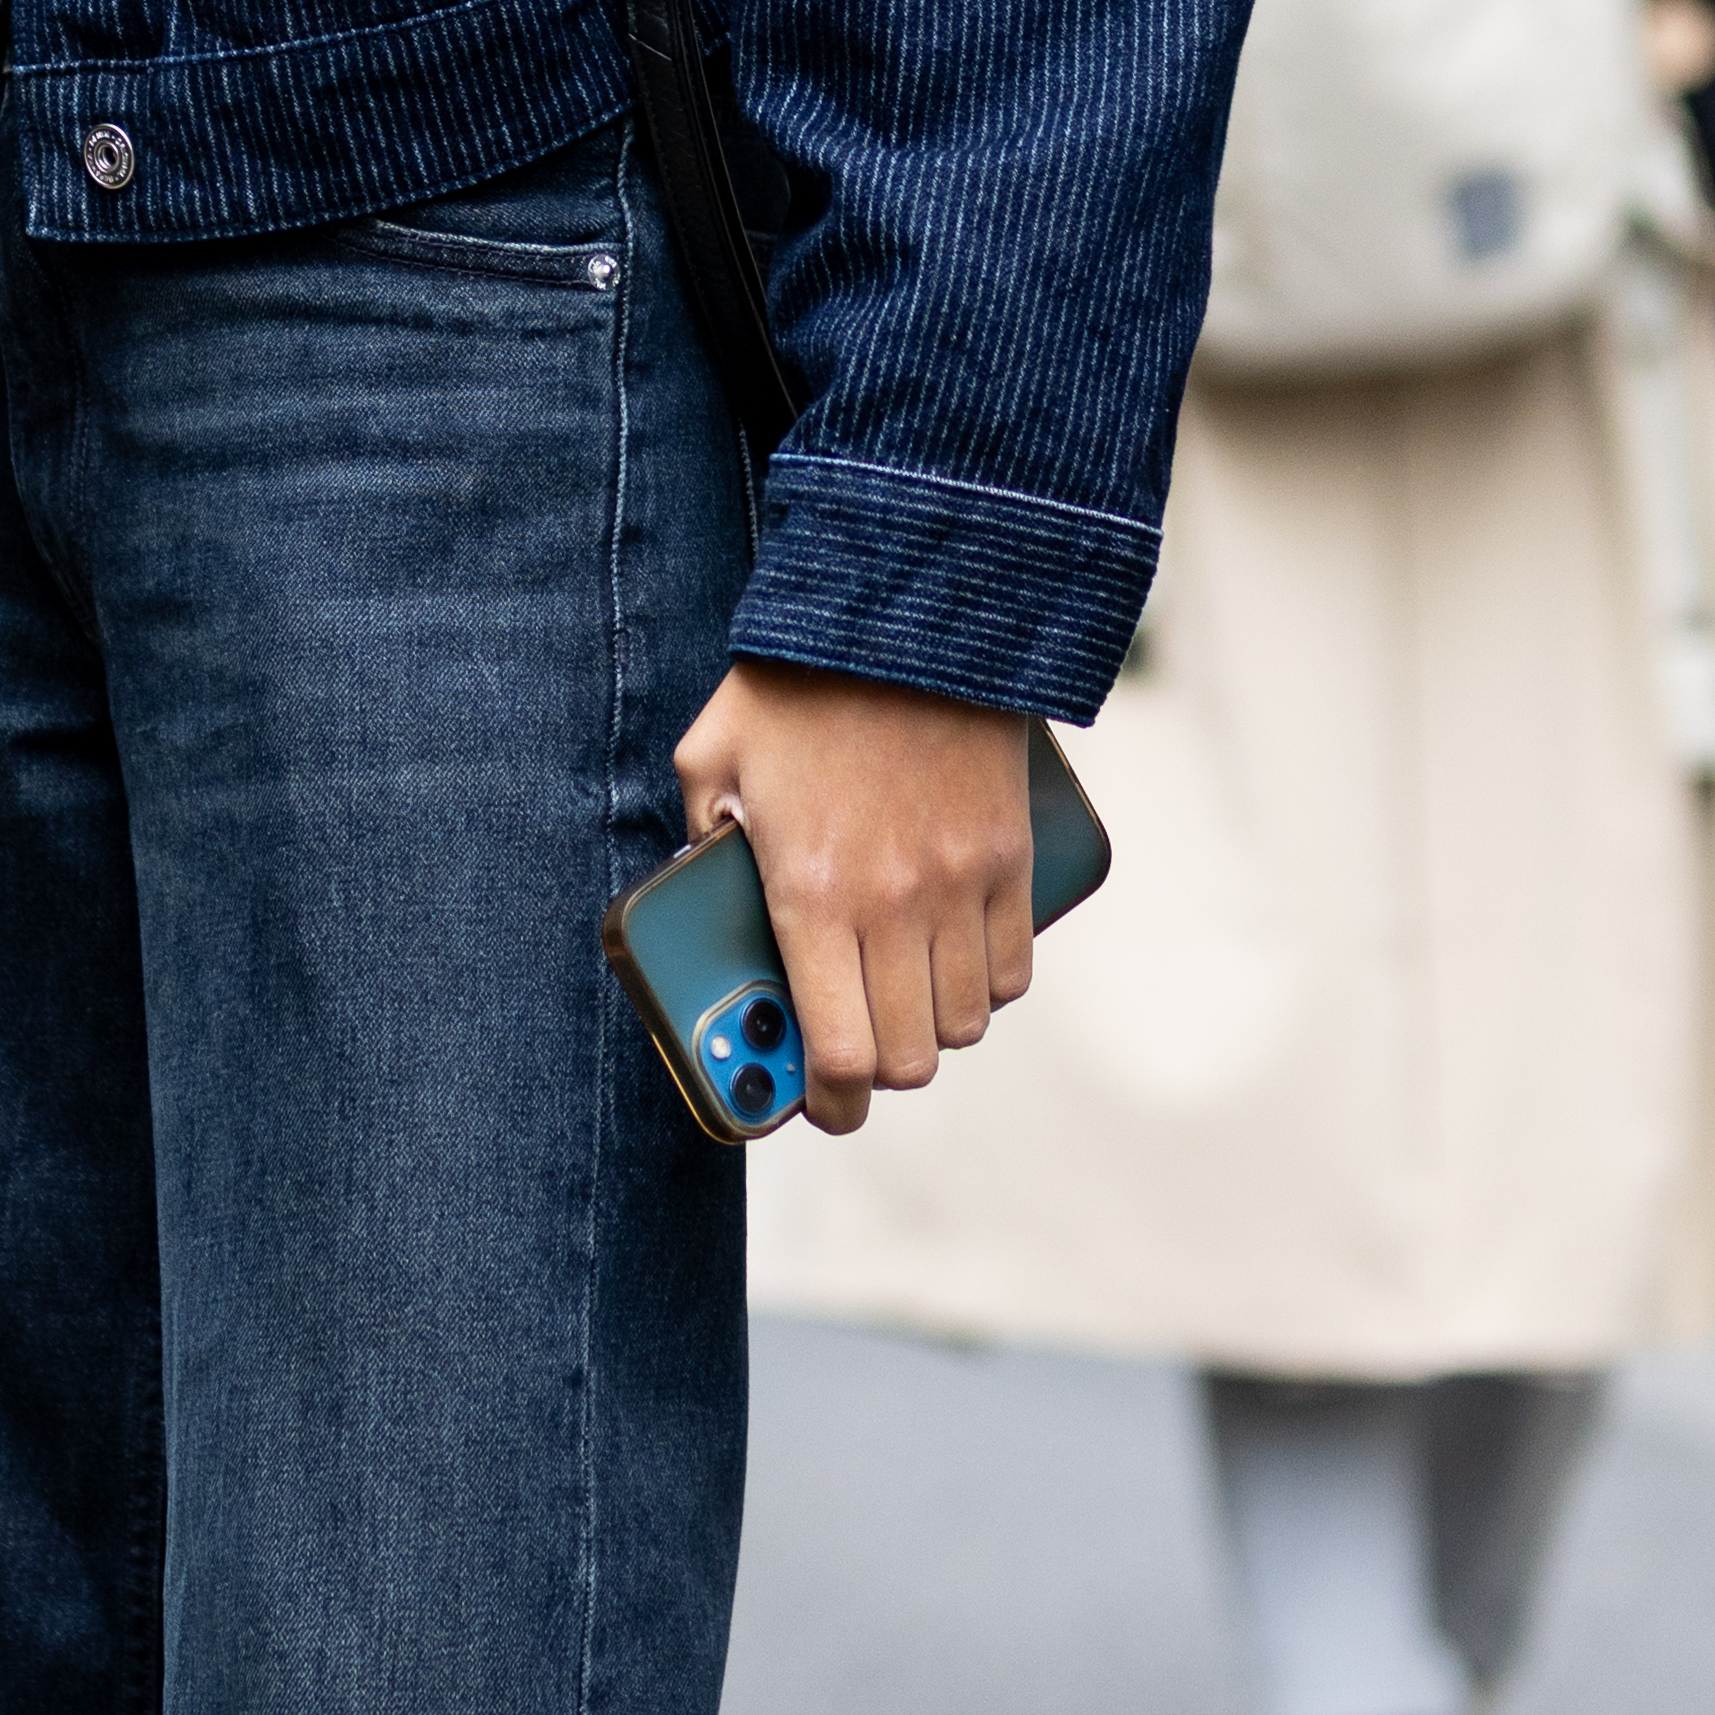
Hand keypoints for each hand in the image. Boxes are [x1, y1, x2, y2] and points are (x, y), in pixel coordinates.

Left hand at [672, 659, 1035, 1137]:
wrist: (912, 607)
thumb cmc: (797, 681)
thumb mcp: (712, 757)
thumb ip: (701, 836)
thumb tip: (704, 892)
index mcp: (811, 895)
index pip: (838, 1052)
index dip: (830, 1103)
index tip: (821, 1107)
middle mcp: (896, 905)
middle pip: (910, 1057)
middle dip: (877, 1074)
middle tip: (854, 1058)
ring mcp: (964, 885)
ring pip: (968, 1022)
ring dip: (932, 1029)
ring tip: (901, 1000)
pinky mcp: (1012, 858)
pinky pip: (1013, 968)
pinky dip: (987, 985)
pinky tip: (954, 963)